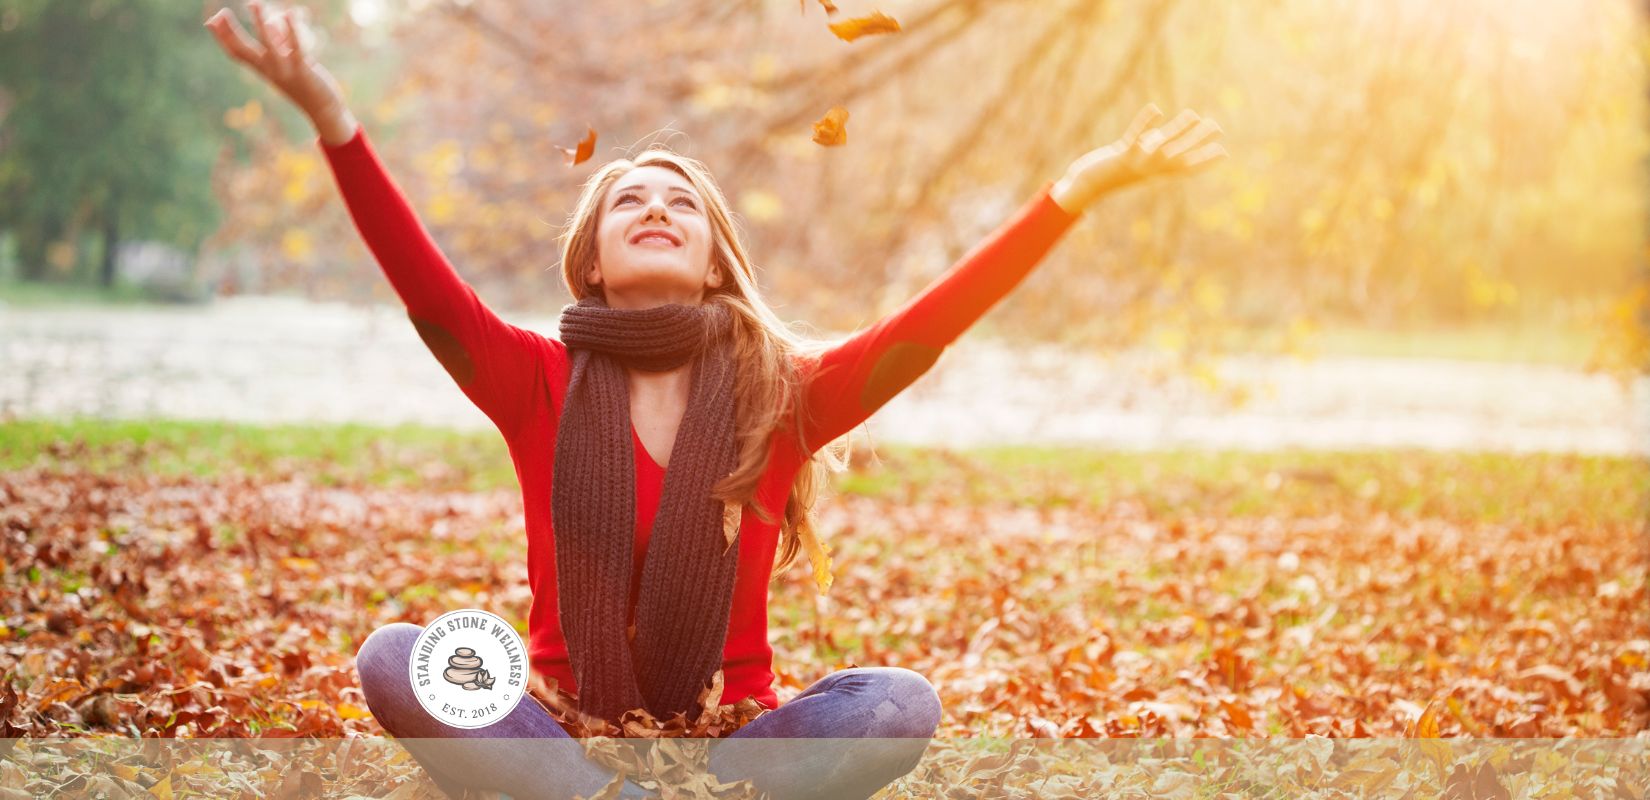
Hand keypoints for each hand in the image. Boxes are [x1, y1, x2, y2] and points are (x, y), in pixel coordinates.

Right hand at [205, 1, 350, 131]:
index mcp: (262, 69)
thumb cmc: (305, 85)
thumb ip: (279, 46)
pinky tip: (289, 13)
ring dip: (260, 23)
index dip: (222, 38)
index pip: (236, 53)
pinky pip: (295, 47)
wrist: (323, 111)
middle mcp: (269, 70)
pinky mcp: (303, 69)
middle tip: (221, 13)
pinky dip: (291, 30)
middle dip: (230, 31)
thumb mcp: (287, 64)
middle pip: (243, 49)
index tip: (210, 22)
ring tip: (253, 3)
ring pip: (268, 44)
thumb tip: (274, 24)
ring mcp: (284, 70)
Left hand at [1050, 103, 1227, 214]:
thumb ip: (1150, 150)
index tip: (1224, 153)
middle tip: (1218, 127)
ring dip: (1179, 130)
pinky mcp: (1122, 155)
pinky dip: (1146, 123)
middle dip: (1199, 141)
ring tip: (1195, 115)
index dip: (1205, 161)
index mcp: (1156, 173)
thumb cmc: (1111, 174)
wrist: (1087, 186)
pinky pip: (1136, 137)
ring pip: (1164, 145)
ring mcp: (1138, 163)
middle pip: (1181, 153)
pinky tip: (1156, 110)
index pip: (1186, 168)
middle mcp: (1151, 170)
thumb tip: (1162, 137)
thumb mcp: (1136, 163)